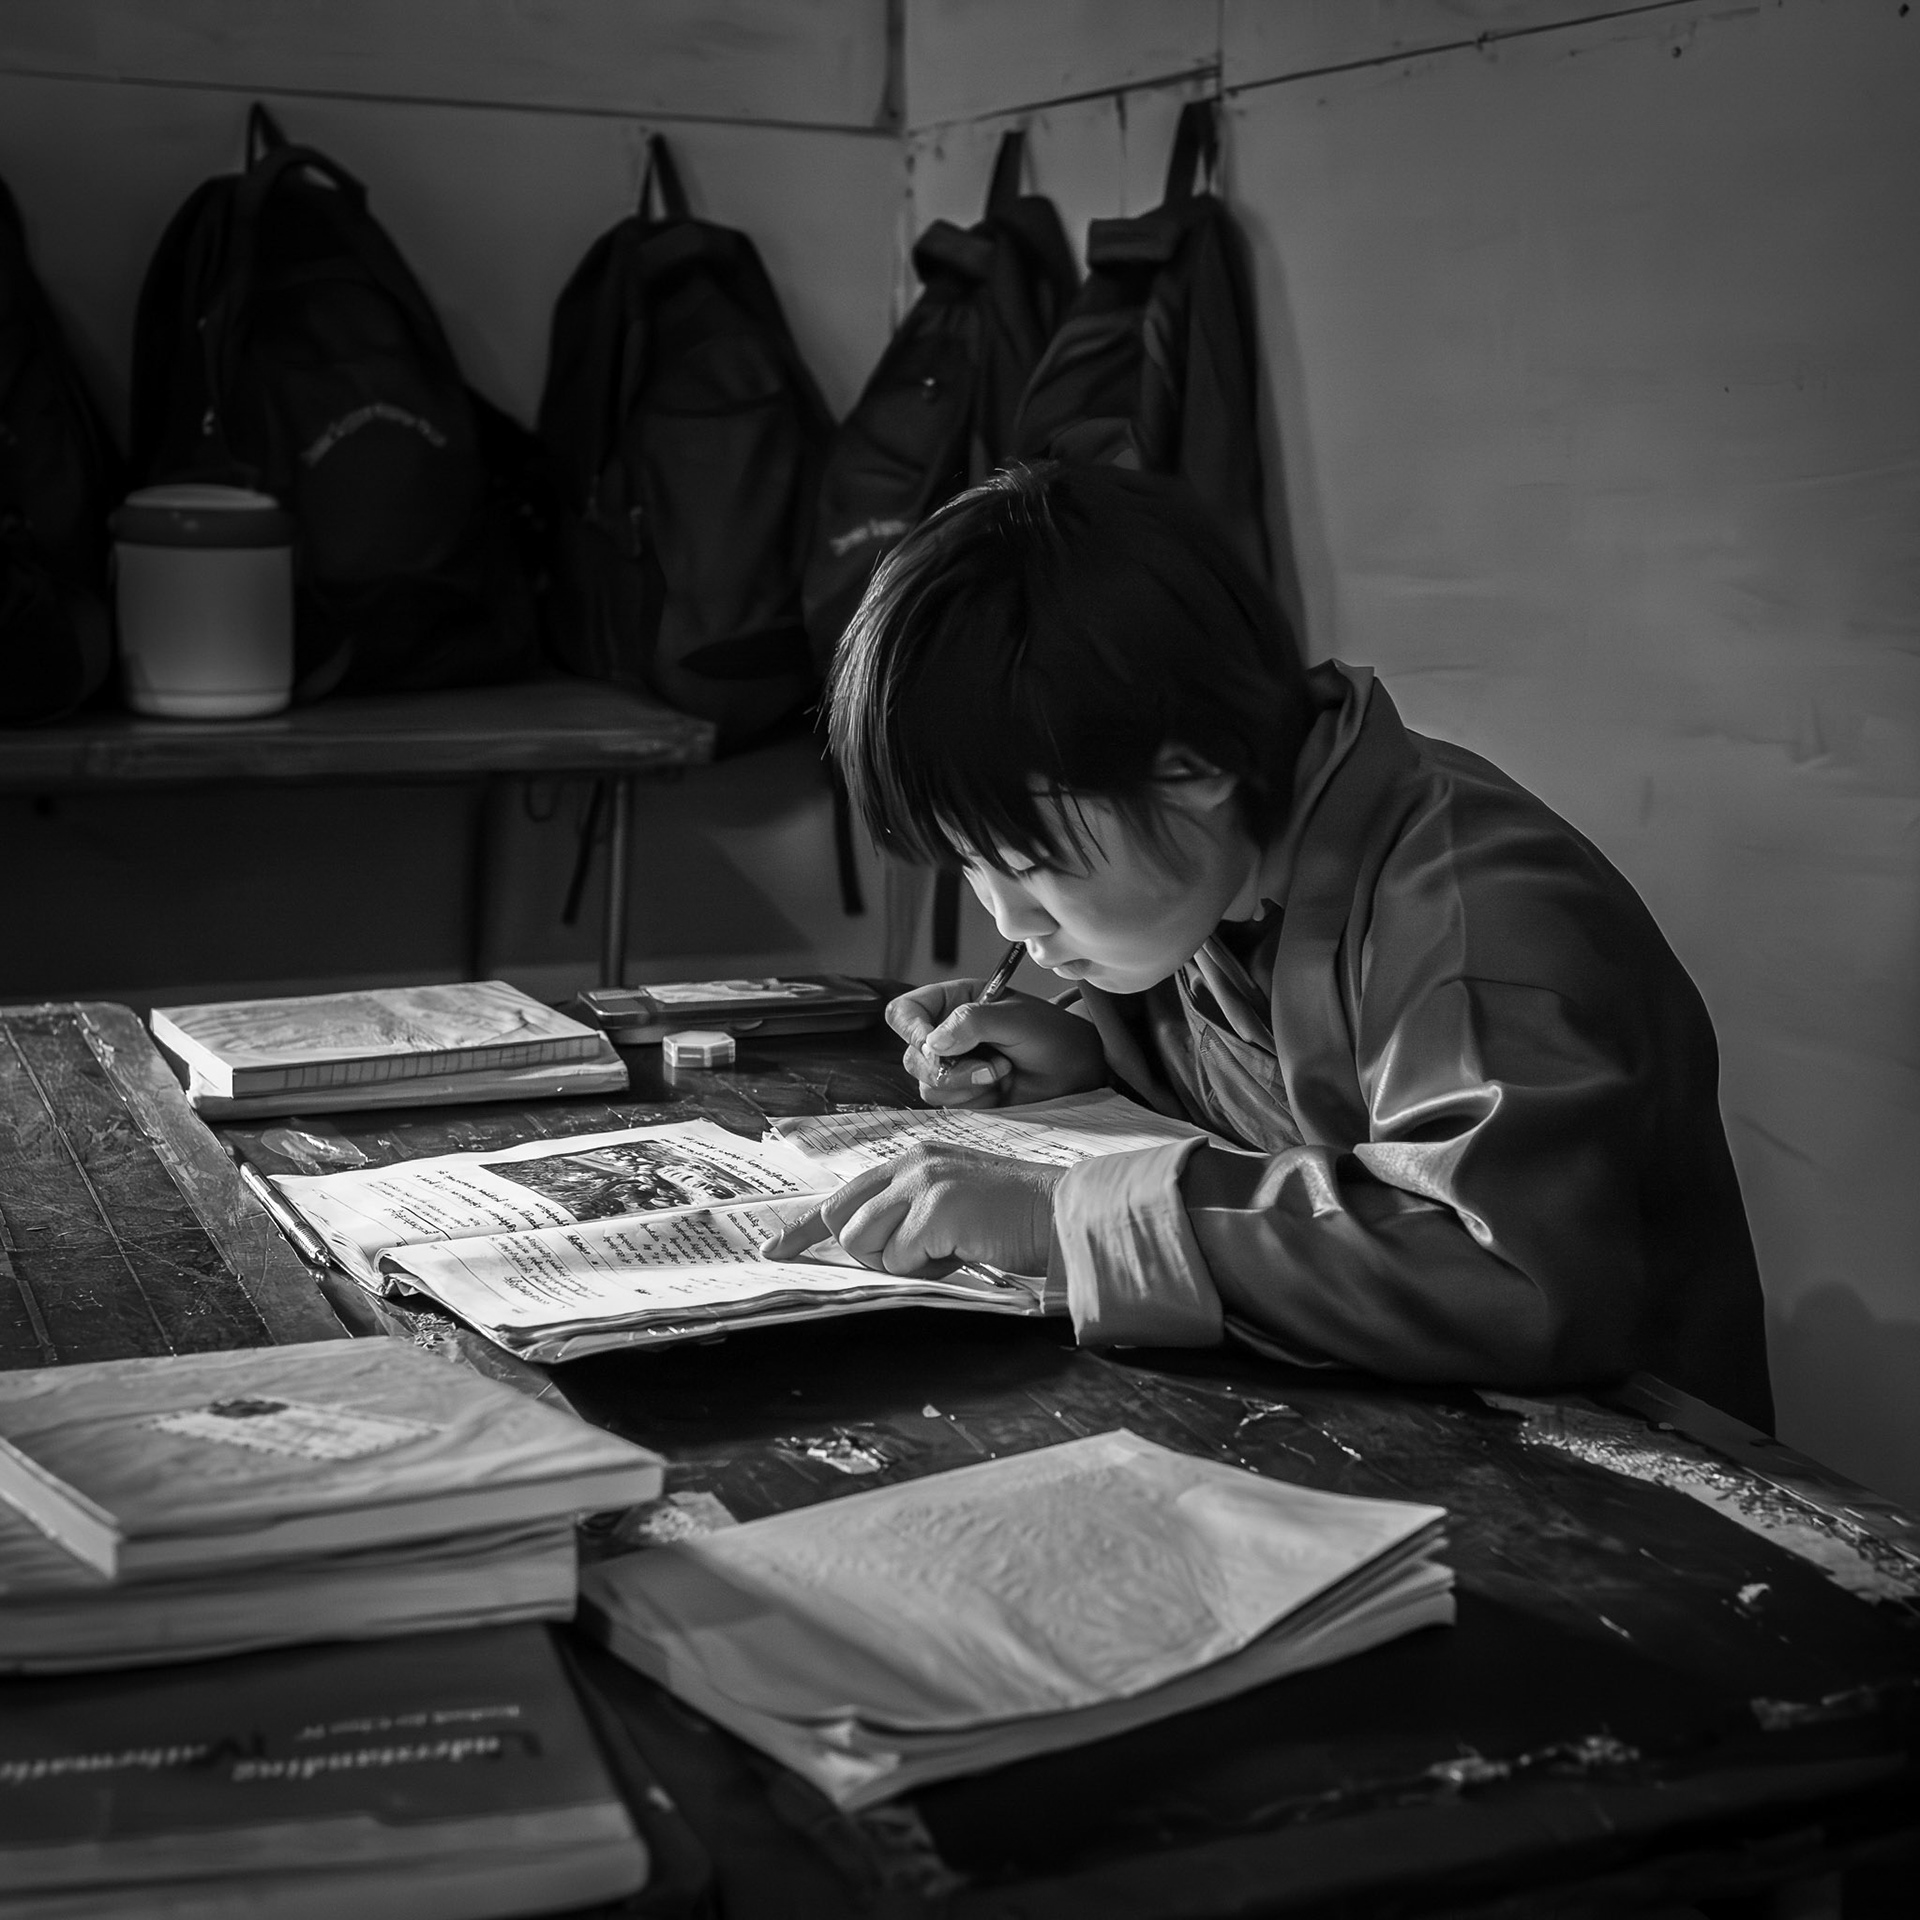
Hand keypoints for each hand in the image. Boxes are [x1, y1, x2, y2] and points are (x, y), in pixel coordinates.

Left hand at [759, 1145, 1062, 1275]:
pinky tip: (963, 1248)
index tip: (773, 1251)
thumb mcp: (949, 1203)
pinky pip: (902, 1259)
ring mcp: (922, 1184)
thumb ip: (906, 1213)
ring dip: (902, 1261)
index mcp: (911, 1159)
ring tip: (949, 1247)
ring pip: (866, 1244)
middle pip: (845, 1224)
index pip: (841, 1195)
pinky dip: (929, 1267)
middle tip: (921, 1252)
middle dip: (873, 1252)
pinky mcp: (936, 1210)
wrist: (1059, 1212)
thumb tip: (862, 1246)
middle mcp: (910, 1164)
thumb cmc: (1008, 1216)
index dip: (802, 1228)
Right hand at [889, 981, 1107, 1108]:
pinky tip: (998, 1088)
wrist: (1076, 1072)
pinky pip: (945, 1103)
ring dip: (964, 1083)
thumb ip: (974, 1022)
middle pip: (910, 1054)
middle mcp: (946, 1033)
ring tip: (1001, 1072)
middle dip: (947, 1067)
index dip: (911, 1029)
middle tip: (990, 1065)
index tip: (934, 1045)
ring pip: (925, 1082)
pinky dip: (971, 1099)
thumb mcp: (1016, 1018)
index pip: (905, 1012)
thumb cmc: (1052, 1034)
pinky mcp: (962, 1094)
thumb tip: (933, 1042)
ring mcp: (953, 1066)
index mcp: (953, 1002)